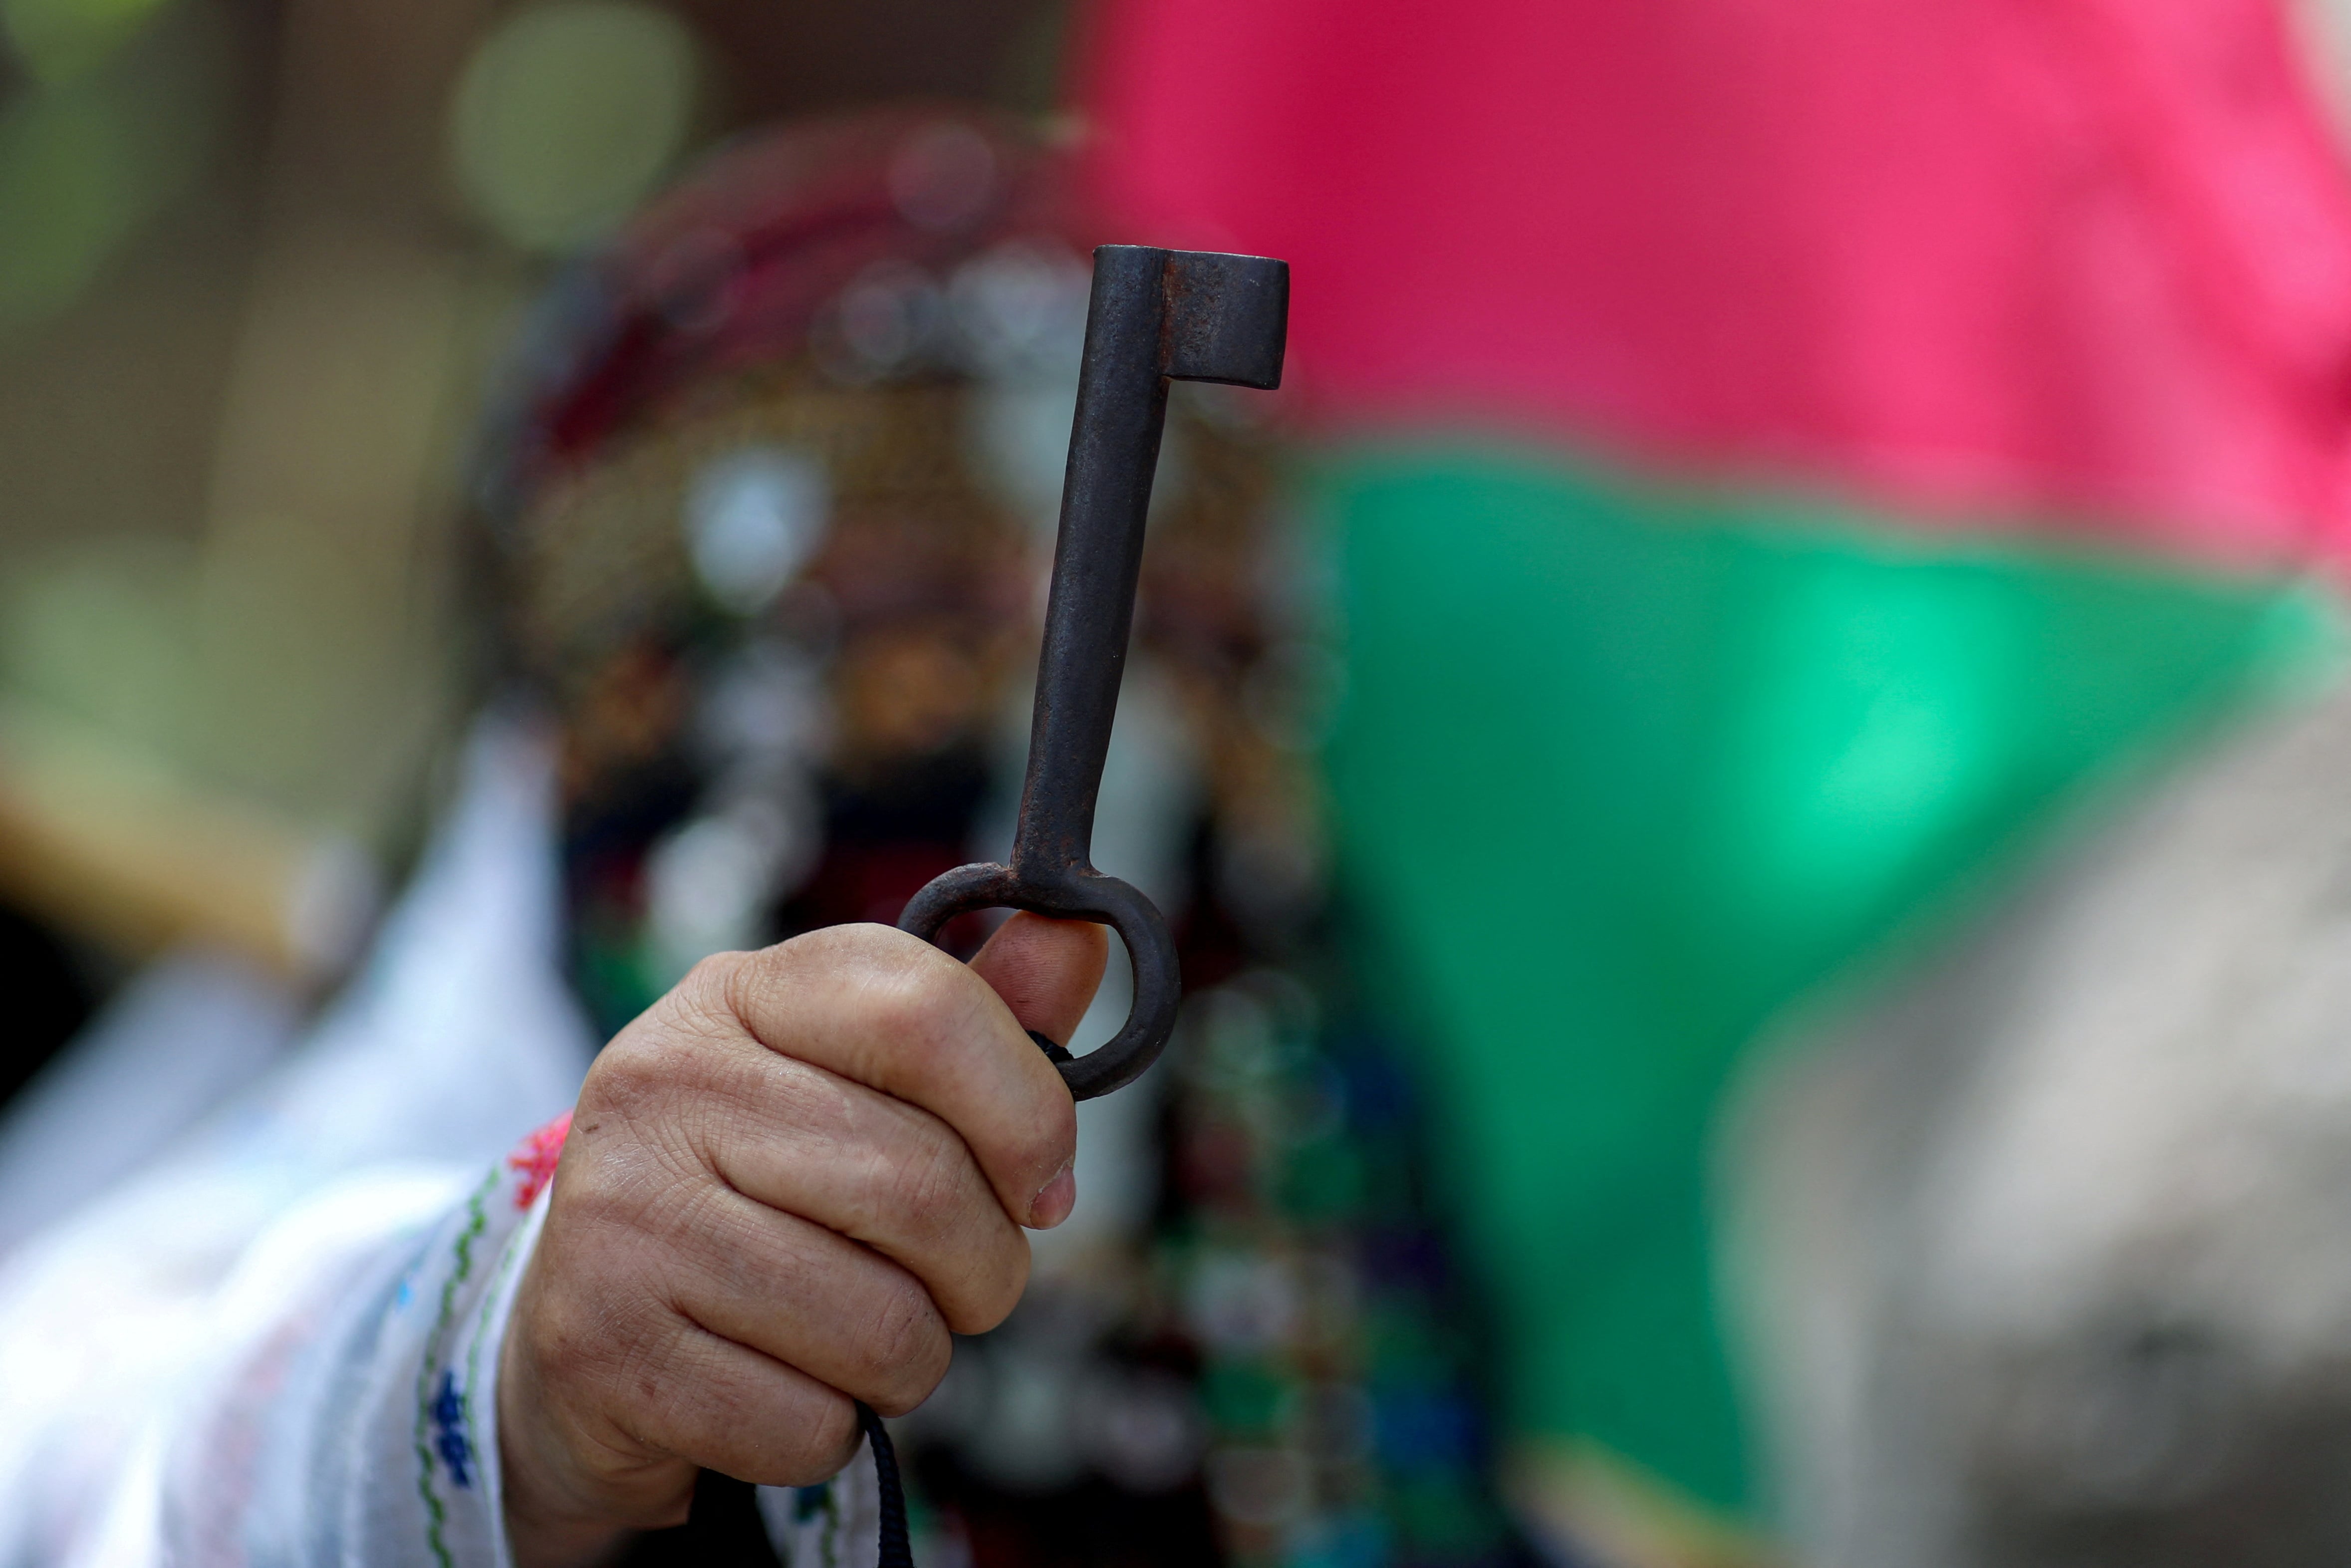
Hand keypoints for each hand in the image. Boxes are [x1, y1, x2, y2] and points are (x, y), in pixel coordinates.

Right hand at [497, 915, 1104, 1567]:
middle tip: (959, 1285)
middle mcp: (661, 1081)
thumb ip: (979, 1018)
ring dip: (913, 1360)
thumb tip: (1084, 932)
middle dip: (985, 1268)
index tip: (1042, 1184)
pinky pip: (809, 1424)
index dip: (1026, 1111)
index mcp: (738, 993)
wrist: (583, 1324)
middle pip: (923, 1187)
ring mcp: (620, 1213)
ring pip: (881, 1325)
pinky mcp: (600, 1347)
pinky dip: (830, 1430)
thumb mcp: (857, 1078)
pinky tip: (785, 1386)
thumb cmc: (764, 1186)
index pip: (925, 1011)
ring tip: (863, 1334)